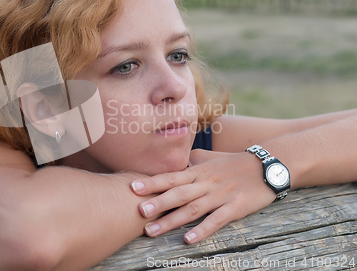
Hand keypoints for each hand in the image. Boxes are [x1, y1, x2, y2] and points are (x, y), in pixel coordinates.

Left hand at [130, 149, 276, 243]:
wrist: (267, 165)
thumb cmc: (233, 162)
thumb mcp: (209, 158)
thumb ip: (188, 161)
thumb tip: (169, 162)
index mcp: (198, 172)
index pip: (171, 177)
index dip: (151, 182)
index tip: (132, 187)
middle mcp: (206, 183)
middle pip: (178, 193)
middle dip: (158, 202)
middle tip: (138, 211)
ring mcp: (220, 196)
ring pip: (192, 209)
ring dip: (171, 220)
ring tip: (152, 231)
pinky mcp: (235, 207)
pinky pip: (217, 220)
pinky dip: (202, 230)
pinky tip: (188, 239)